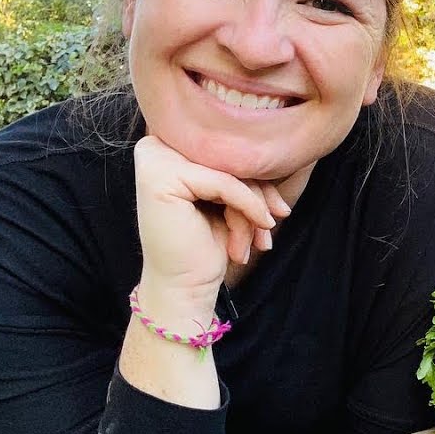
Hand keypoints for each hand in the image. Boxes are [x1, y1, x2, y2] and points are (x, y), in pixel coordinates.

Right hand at [133, 136, 289, 299]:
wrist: (184, 287)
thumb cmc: (206, 245)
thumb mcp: (229, 198)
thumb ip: (242, 169)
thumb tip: (280, 149)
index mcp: (168, 146)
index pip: (227, 152)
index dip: (257, 179)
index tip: (278, 209)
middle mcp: (155, 145)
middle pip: (228, 158)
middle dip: (258, 194)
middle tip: (269, 227)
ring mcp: (154, 159)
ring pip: (230, 171)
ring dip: (252, 208)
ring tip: (254, 242)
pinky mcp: (160, 176)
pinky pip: (226, 183)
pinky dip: (249, 207)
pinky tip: (259, 229)